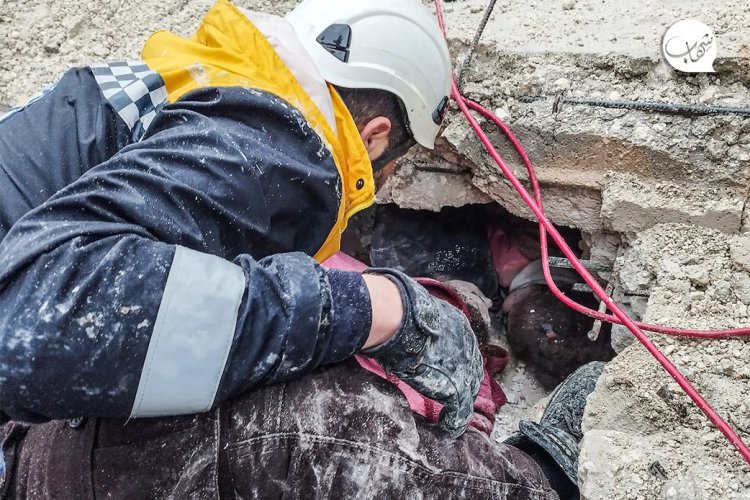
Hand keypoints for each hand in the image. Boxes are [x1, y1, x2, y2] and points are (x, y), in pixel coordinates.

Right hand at [361, 269, 482, 437]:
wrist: (398, 317)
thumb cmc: (399, 309)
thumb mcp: (417, 311)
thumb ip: (420, 320)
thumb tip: (403, 313)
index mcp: (459, 326)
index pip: (465, 350)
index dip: (457, 363)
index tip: (449, 371)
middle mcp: (467, 346)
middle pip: (471, 371)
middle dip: (464, 383)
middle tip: (454, 396)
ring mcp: (463, 367)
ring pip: (468, 391)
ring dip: (460, 403)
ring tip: (452, 414)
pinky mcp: (454, 387)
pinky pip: (460, 410)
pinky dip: (454, 421)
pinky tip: (448, 426)